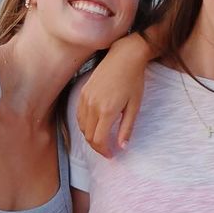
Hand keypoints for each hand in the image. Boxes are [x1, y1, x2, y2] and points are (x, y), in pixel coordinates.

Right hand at [76, 35, 151, 156]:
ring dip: (90, 136)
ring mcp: (85, 98)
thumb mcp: (134, 106)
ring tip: (102, 139)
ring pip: (82, 127)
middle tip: (107, 150)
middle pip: (89, 136)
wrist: (124, 56)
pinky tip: (95, 126)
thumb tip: (122, 147)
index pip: (99, 140)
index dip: (104, 151)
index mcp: (107, 111)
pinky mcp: (83, 92)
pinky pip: (79, 115)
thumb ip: (127, 128)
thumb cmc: (133, 80)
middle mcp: (92, 105)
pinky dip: (85, 125)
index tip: (111, 155)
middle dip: (97, 147)